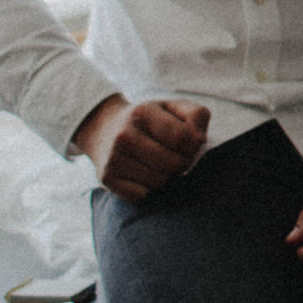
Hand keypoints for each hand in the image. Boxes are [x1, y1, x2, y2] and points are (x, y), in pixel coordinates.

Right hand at [74, 96, 209, 201]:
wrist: (103, 128)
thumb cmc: (150, 120)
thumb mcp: (173, 107)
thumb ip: (197, 115)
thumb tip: (199, 140)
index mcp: (143, 113)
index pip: (183, 137)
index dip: (194, 144)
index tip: (189, 143)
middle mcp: (124, 135)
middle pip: (173, 163)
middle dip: (182, 162)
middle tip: (175, 155)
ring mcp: (113, 158)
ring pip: (159, 182)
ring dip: (166, 176)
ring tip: (159, 163)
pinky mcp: (107, 178)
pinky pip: (141, 195)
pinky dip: (148, 189)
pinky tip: (144, 174)